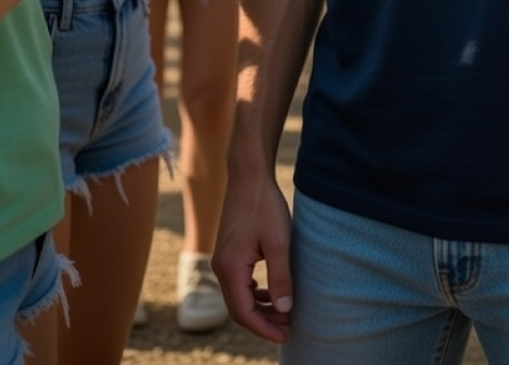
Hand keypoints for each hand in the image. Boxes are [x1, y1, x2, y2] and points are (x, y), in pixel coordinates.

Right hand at [213, 175, 294, 342]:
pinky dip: (254, 293)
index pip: (244, 313)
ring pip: (238, 297)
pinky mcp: (228, 252)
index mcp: (230, 268)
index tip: (286, 334)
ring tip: (283, 314)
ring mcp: (222, 259)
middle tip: (288, 327)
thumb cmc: (264, 205)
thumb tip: (285, 310)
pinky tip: (270, 293)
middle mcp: (220, 267)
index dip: (265, 328)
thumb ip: (280, 277)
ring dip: (259, 308)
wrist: (248, 175)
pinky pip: (239, 283)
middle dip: (263, 322)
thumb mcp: (279, 241)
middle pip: (239, 309)